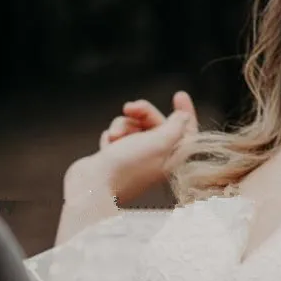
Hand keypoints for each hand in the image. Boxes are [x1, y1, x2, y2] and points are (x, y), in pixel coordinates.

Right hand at [64, 92, 198, 204]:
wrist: (93, 185)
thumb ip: (177, 127)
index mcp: (173, 158)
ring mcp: (135, 158)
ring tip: (114, 137)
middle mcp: (156, 158)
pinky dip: (112, 136)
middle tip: (129, 108)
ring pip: (133, 126)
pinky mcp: (116, 158)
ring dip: (122, 126)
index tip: (179, 95)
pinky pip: (117, 135)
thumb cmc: (129, 165)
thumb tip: (183, 116)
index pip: (187, 132)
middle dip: (142, 113)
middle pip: (156, 123)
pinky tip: (107, 145)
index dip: (185, 112)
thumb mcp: (161, 142)